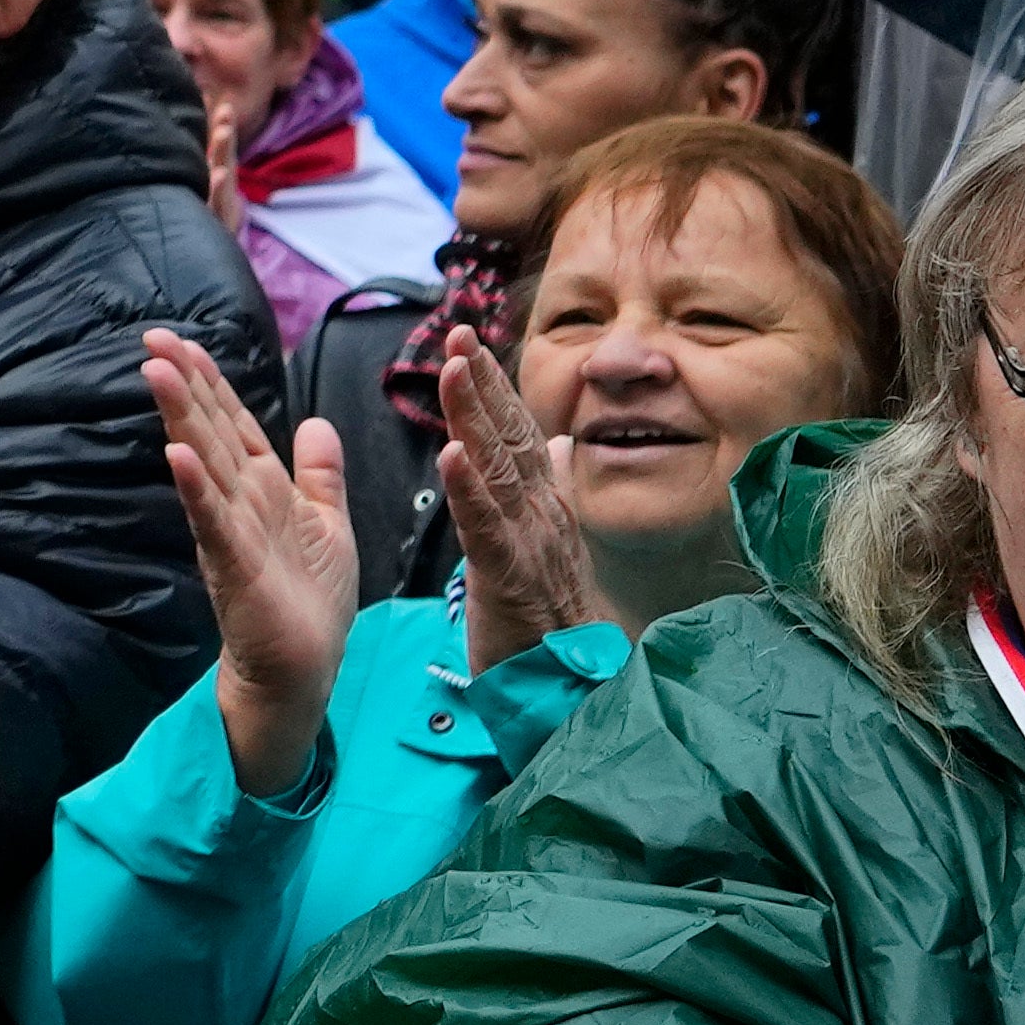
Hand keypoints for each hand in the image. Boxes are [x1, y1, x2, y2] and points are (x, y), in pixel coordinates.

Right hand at [146, 323, 363, 790]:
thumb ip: (320, 475)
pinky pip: (212, 521)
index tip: (182, 341)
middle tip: (152, 340)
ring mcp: (231, 531)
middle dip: (183, 385)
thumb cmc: (311, 601)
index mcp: (263, 487)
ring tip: (155, 373)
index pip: (232, 422)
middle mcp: (240, 501)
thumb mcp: (329, 524)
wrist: (304, 668)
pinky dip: (195, 489)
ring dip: (179, 419)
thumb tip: (315, 420)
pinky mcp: (233, 565)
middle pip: (209, 431)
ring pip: (203, 463)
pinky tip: (176, 456)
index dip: (210, 381)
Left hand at [436, 330, 603, 671]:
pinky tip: (453, 455)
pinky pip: (487, 528)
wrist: (572, 692)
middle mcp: (542, 515)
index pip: (518, 435)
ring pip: (497, 470)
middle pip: (509, 438)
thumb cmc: (551, 622)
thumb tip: (560, 441)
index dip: (495, 388)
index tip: (470, 342)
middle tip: (460, 333)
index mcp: (543, 506)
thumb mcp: (547, 546)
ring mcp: (530, 544)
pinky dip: (470, 489)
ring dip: (474, 416)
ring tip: (454, 369)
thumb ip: (551, 490)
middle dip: (484, 383)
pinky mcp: (511, 579)